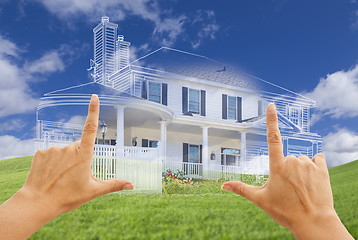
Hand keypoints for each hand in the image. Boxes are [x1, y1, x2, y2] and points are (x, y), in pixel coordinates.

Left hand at [0, 94, 132, 239]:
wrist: (37, 203)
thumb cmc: (67, 197)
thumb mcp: (93, 191)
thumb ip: (113, 185)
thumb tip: (132, 185)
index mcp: (83, 155)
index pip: (90, 128)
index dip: (93, 111)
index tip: (94, 97)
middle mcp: (69, 148)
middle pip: (78, 147)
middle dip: (79, 157)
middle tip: (74, 176)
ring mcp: (53, 149)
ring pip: (64, 151)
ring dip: (65, 160)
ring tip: (61, 177)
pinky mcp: (41, 152)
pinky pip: (50, 153)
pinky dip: (52, 162)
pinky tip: (50, 174)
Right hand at [221, 103, 352, 239]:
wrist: (314, 222)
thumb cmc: (286, 212)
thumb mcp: (261, 200)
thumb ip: (241, 189)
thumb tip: (222, 185)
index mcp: (277, 166)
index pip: (272, 138)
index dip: (271, 120)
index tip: (272, 105)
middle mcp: (293, 161)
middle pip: (286, 157)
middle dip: (286, 169)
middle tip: (288, 188)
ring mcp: (308, 164)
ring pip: (300, 159)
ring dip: (299, 169)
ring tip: (300, 187)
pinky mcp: (322, 168)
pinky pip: (317, 159)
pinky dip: (314, 166)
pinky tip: (312, 179)